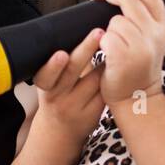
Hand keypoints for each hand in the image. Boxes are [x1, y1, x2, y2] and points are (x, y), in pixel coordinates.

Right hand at [30, 26, 105, 141]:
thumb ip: (59, 64)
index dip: (53, 66)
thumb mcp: (49, 84)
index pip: (46, 75)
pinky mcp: (94, 114)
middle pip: (72, 73)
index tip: (61, 54)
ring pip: (95, 80)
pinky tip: (119, 66)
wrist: (59, 133)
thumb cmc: (56, 98)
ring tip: (113, 41)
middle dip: (85, 50)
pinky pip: (106, 91)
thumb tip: (74, 30)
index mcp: (45, 87)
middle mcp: (58, 98)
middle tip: (97, 33)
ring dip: (104, 61)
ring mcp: (76, 107)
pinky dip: (112, 77)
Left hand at [88, 0, 164, 103]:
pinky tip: (106, 54)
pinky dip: (102, 42)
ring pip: (116, 20)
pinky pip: (106, 37)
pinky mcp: (124, 58)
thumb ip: (142, 21)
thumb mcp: (149, 42)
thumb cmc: (137, 68)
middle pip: (129, 1)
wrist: (137, 99)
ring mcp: (141, 47)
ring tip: (110, 43)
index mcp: (161, 28)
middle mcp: (154, 35)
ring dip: (107, 28)